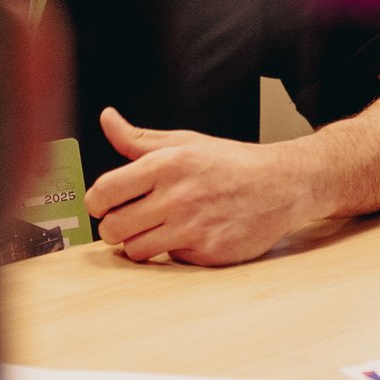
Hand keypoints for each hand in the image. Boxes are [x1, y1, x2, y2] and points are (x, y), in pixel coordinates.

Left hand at [82, 107, 316, 265]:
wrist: (282, 185)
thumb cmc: (231, 163)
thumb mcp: (185, 141)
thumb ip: (139, 138)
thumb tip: (107, 119)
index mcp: (166, 164)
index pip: (105, 191)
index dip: (96, 202)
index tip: (102, 204)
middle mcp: (177, 197)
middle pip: (114, 228)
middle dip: (114, 227)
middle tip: (126, 220)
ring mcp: (193, 228)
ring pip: (136, 250)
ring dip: (139, 243)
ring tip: (155, 229)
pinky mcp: (209, 253)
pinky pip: (170, 260)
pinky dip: (174, 251)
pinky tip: (188, 235)